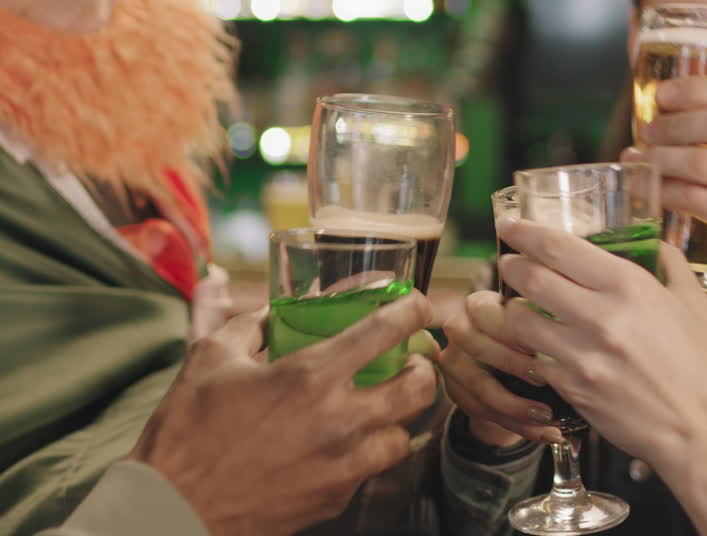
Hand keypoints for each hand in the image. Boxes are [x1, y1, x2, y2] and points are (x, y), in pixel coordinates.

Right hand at [128, 292, 438, 535]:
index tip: (419, 307)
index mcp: (311, 376)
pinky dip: (370, 452)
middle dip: (425, 368)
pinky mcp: (335, 499)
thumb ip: (250, 323)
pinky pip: (373, 470)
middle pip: (420, 388)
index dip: (415, 310)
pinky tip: (350, 443)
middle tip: (410, 362)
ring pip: (406, 436)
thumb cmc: (186, 432)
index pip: (387, 330)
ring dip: (402, 416)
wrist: (170, 510)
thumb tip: (272, 307)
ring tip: (386, 405)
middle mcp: (339, 420)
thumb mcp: (210, 359)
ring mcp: (342, 465)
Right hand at [439, 290, 563, 445]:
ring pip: (480, 388)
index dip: (511, 328)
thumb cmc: (533, 341)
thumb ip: (547, 325)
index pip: (484, 310)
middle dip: (514, 366)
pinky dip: (519, 426)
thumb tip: (572, 332)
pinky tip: (546, 432)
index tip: (541, 343)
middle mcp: (460, 330)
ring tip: (550, 418)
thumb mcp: (540, 326)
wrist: (514, 372)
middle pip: (478, 347)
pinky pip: (485, 413)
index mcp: (481, 306)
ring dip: (518, 407)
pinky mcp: (456, 393)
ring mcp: (454, 363)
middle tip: (546, 380)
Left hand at [497, 217, 706, 473]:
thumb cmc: (706, 368)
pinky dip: (534, 349)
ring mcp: (582, 356)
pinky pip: (536, 360)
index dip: (526, 232)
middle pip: (530, 279)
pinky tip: (544, 347)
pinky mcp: (572, 389)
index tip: (512, 225)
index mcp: (630, 287)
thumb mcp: (695, 303)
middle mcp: (600, 317)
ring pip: (521, 322)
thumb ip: (670, 264)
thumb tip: (652, 243)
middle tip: (509, 261)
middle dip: (512, 265)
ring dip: (516, 309)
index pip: (559, 248)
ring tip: (523, 306)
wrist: (703, 431)